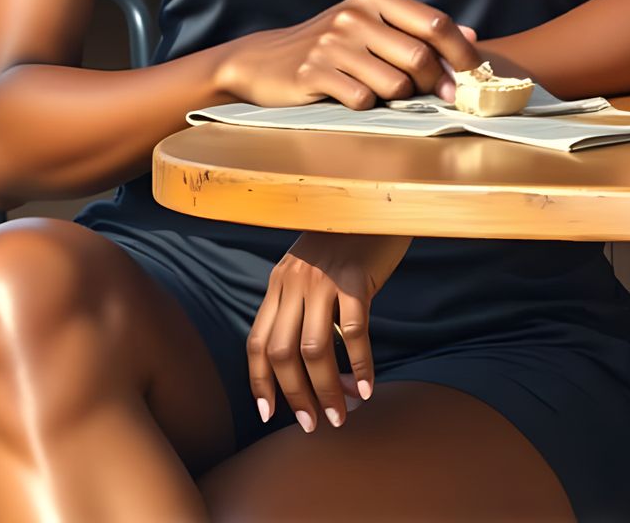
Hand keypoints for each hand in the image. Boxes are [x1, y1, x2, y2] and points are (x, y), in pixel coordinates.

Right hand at [215, 0, 479, 108]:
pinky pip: (363, 100)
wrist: (265, 61)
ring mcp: (332, 43)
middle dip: (434, 84)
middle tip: (436, 96)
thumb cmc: (331, 45)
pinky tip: (351, 96)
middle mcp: (354, 15)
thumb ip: (419, 30)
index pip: (435, 22)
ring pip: (395, 85)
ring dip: (397, 97)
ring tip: (381, 91)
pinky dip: (365, 104)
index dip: (462, 53)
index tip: (475, 75)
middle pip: (420, 57)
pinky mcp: (314, 72)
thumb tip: (471, 36)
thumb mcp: (374, 27)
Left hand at [247, 232, 410, 432]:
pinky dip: (361, 366)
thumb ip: (299, 305)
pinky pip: (354, 332)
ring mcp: (323, 279)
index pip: (257, 342)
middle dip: (296, 396)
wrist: (373, 204)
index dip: (260, 382)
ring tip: (342, 414)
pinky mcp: (355, 278)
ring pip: (315, 349)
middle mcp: (293, 281)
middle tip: (313, 424)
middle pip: (282, 353)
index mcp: (278, 282)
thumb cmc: (343, 245)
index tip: (270, 414)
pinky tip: (367, 388)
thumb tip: (303, 368)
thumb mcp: (308, 270)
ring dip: (327, 390)